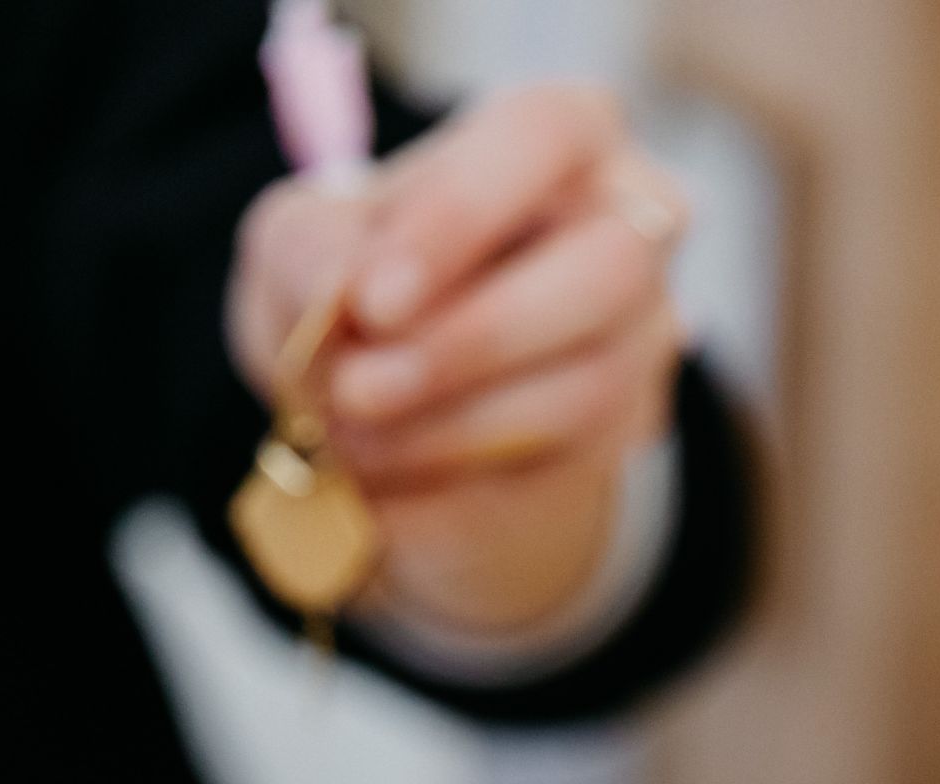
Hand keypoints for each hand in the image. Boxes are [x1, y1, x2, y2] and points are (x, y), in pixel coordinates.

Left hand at [227, 84, 687, 640]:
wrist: (379, 409)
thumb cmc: (360, 287)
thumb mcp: (302, 245)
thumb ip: (311, 251)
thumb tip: (342, 293)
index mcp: (562, 135)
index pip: (543, 136)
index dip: (458, 216)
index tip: (371, 300)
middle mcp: (630, 232)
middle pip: (609, 269)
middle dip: (473, 340)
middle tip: (357, 389)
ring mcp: (637, 345)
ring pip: (588, 390)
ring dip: (453, 428)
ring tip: (351, 440)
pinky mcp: (615, 449)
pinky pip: (556, 478)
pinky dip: (454, 492)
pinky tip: (383, 487)